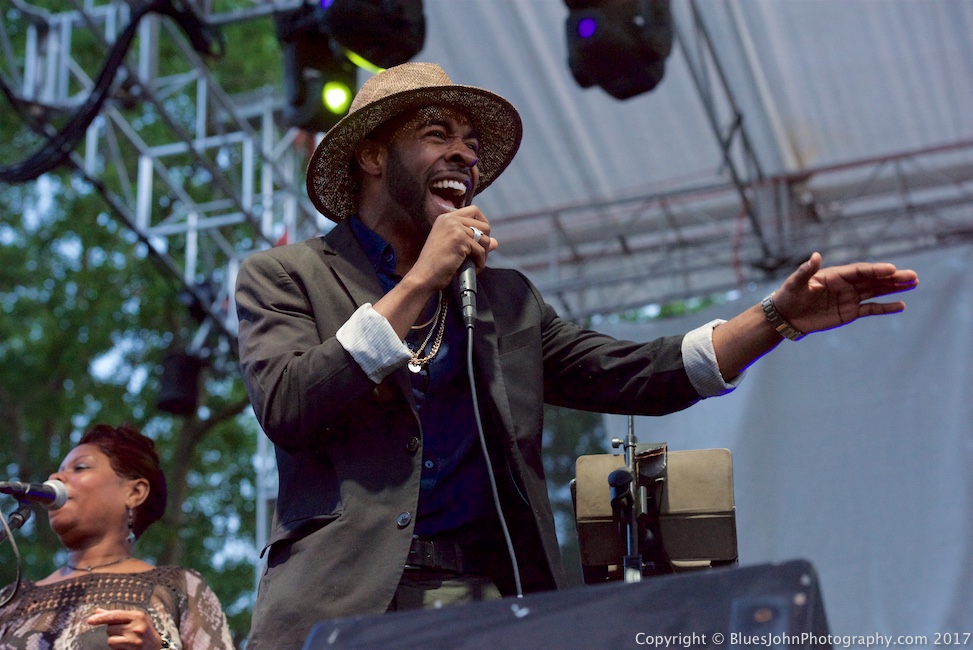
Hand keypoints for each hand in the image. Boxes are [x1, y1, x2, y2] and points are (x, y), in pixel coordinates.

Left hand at [86, 608, 165, 648]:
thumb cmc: (142, 632)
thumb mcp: (132, 621)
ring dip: (114, 640)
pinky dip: (116, 646)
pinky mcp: (134, 646)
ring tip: (126, 640)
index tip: (89, 620)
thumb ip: (116, 616)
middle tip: (124, 634)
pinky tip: (125, 646)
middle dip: (113, 631)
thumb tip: (97, 612)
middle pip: (110, 627)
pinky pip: (114, 645)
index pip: (115, 614)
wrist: (156, 646)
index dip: (101, 618)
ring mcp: (135, 636)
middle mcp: (137, 624)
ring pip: (111, 638)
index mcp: (137, 615)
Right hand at [411, 205, 497, 289]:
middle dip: (486, 242)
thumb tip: (495, 242)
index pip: (474, 211)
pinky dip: (480, 262)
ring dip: (484, 254)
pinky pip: (481, 251)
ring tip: (474, 263)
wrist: (424, 276)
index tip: (481, 240)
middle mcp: (450, 219)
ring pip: (485, 239)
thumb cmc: (436, 265)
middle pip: (484, 225)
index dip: (482, 225)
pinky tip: (472, 268)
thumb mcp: (455, 247)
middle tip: (479, 256)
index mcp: (446, 218)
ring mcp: (455, 228)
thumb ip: (473, 241)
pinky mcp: (460, 239)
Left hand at [772, 252, 918, 334]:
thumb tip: (815, 255)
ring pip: (876, 291)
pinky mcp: (849, 312)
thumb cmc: (788, 296)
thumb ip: (806, 271)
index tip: (891, 270)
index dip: (875, 270)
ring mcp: (849, 298)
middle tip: (913, 276)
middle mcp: (846, 285)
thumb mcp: (795, 283)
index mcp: (835, 275)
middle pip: (873, 280)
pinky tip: (900, 305)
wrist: (785, 316)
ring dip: (894, 288)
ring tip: (914, 283)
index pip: (860, 271)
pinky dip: (885, 307)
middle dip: (893, 278)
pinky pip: (871, 309)